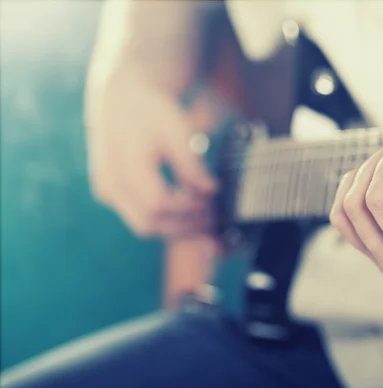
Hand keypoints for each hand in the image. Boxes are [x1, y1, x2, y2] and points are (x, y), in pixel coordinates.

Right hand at [86, 60, 217, 244]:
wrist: (122, 101)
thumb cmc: (150, 111)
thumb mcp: (176, 130)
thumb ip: (192, 164)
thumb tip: (210, 190)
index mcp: (123, 163)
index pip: (158, 202)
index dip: (188, 207)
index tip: (209, 201)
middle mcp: (109, 183)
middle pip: (149, 223)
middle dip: (185, 225)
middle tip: (212, 216)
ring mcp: (107, 192)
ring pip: (144, 227)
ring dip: (177, 228)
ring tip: (203, 216)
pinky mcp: (111, 196)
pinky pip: (139, 218)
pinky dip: (165, 220)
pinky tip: (186, 210)